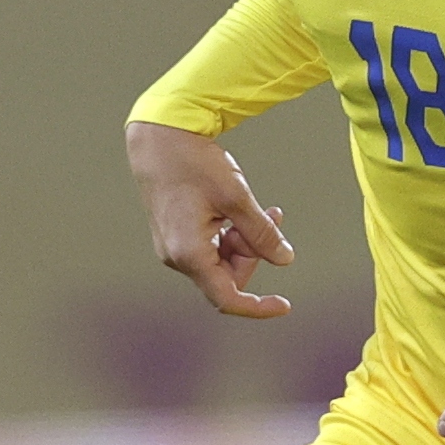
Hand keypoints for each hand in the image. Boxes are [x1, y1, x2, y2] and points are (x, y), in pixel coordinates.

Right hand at [128, 118, 293, 318]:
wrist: (158, 137)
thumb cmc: (195, 164)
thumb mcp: (236, 197)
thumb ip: (261, 233)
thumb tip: (284, 259)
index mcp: (189, 253)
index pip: (227, 298)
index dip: (258, 307)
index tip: (285, 305)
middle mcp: (177, 257)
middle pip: (227, 277)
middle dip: (254, 253)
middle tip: (273, 217)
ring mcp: (173, 247)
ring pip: (220, 261)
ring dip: (245, 241)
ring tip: (263, 209)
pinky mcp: (174, 235)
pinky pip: (209, 248)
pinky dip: (230, 234)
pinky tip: (238, 210)